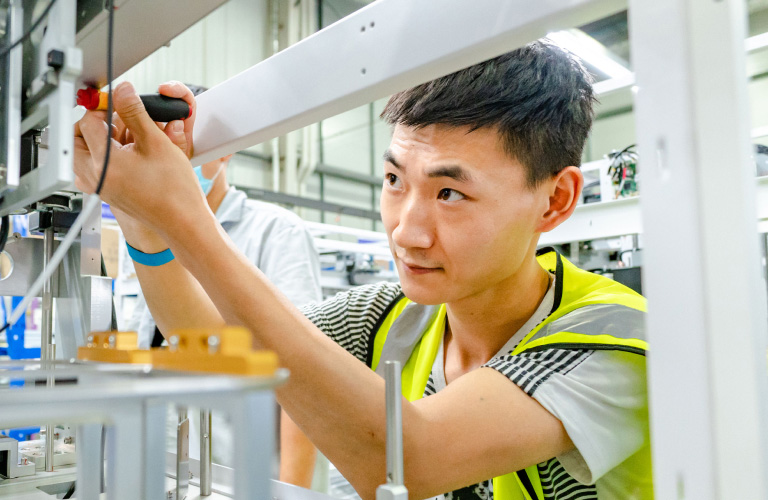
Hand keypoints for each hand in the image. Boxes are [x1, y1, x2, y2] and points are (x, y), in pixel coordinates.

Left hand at [74, 81, 207, 234]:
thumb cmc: (174, 190)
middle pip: (77, 137)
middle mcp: (94, 177)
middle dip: (95, 123)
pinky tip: (126, 153)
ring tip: (123, 136)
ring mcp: (98, 187)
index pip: (87, 122)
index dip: (102, 107)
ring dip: (98, 139)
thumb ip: (135, 112)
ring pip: (83, 153)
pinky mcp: (105, 193)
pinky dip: (104, 155)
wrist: (182, 220)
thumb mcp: (156, 142)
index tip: (118, 102)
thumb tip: (124, 91)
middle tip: (116, 119)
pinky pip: (92, 167)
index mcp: (104, 163)